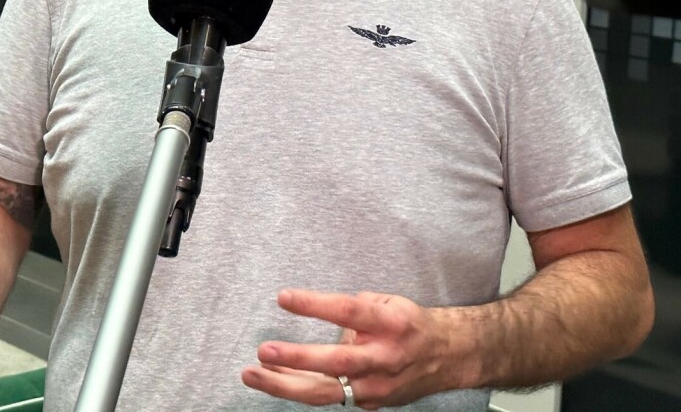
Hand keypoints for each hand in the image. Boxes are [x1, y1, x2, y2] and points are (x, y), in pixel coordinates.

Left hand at [240, 289, 458, 408]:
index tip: (283, 297)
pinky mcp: (370, 402)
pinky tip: (273, 379)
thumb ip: (354, 306)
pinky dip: (299, 389)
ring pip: (327, 391)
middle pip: (336, 362)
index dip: (314, 305)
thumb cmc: (409, 324)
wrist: (448, 357)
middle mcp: (383, 358)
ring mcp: (377, 386)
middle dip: (296, 359)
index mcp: (390, 323)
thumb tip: (316, 308)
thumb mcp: (388, 302)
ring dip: (285, 385)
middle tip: (263, 351)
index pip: (347, 312)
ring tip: (252, 374)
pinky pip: (329, 396)